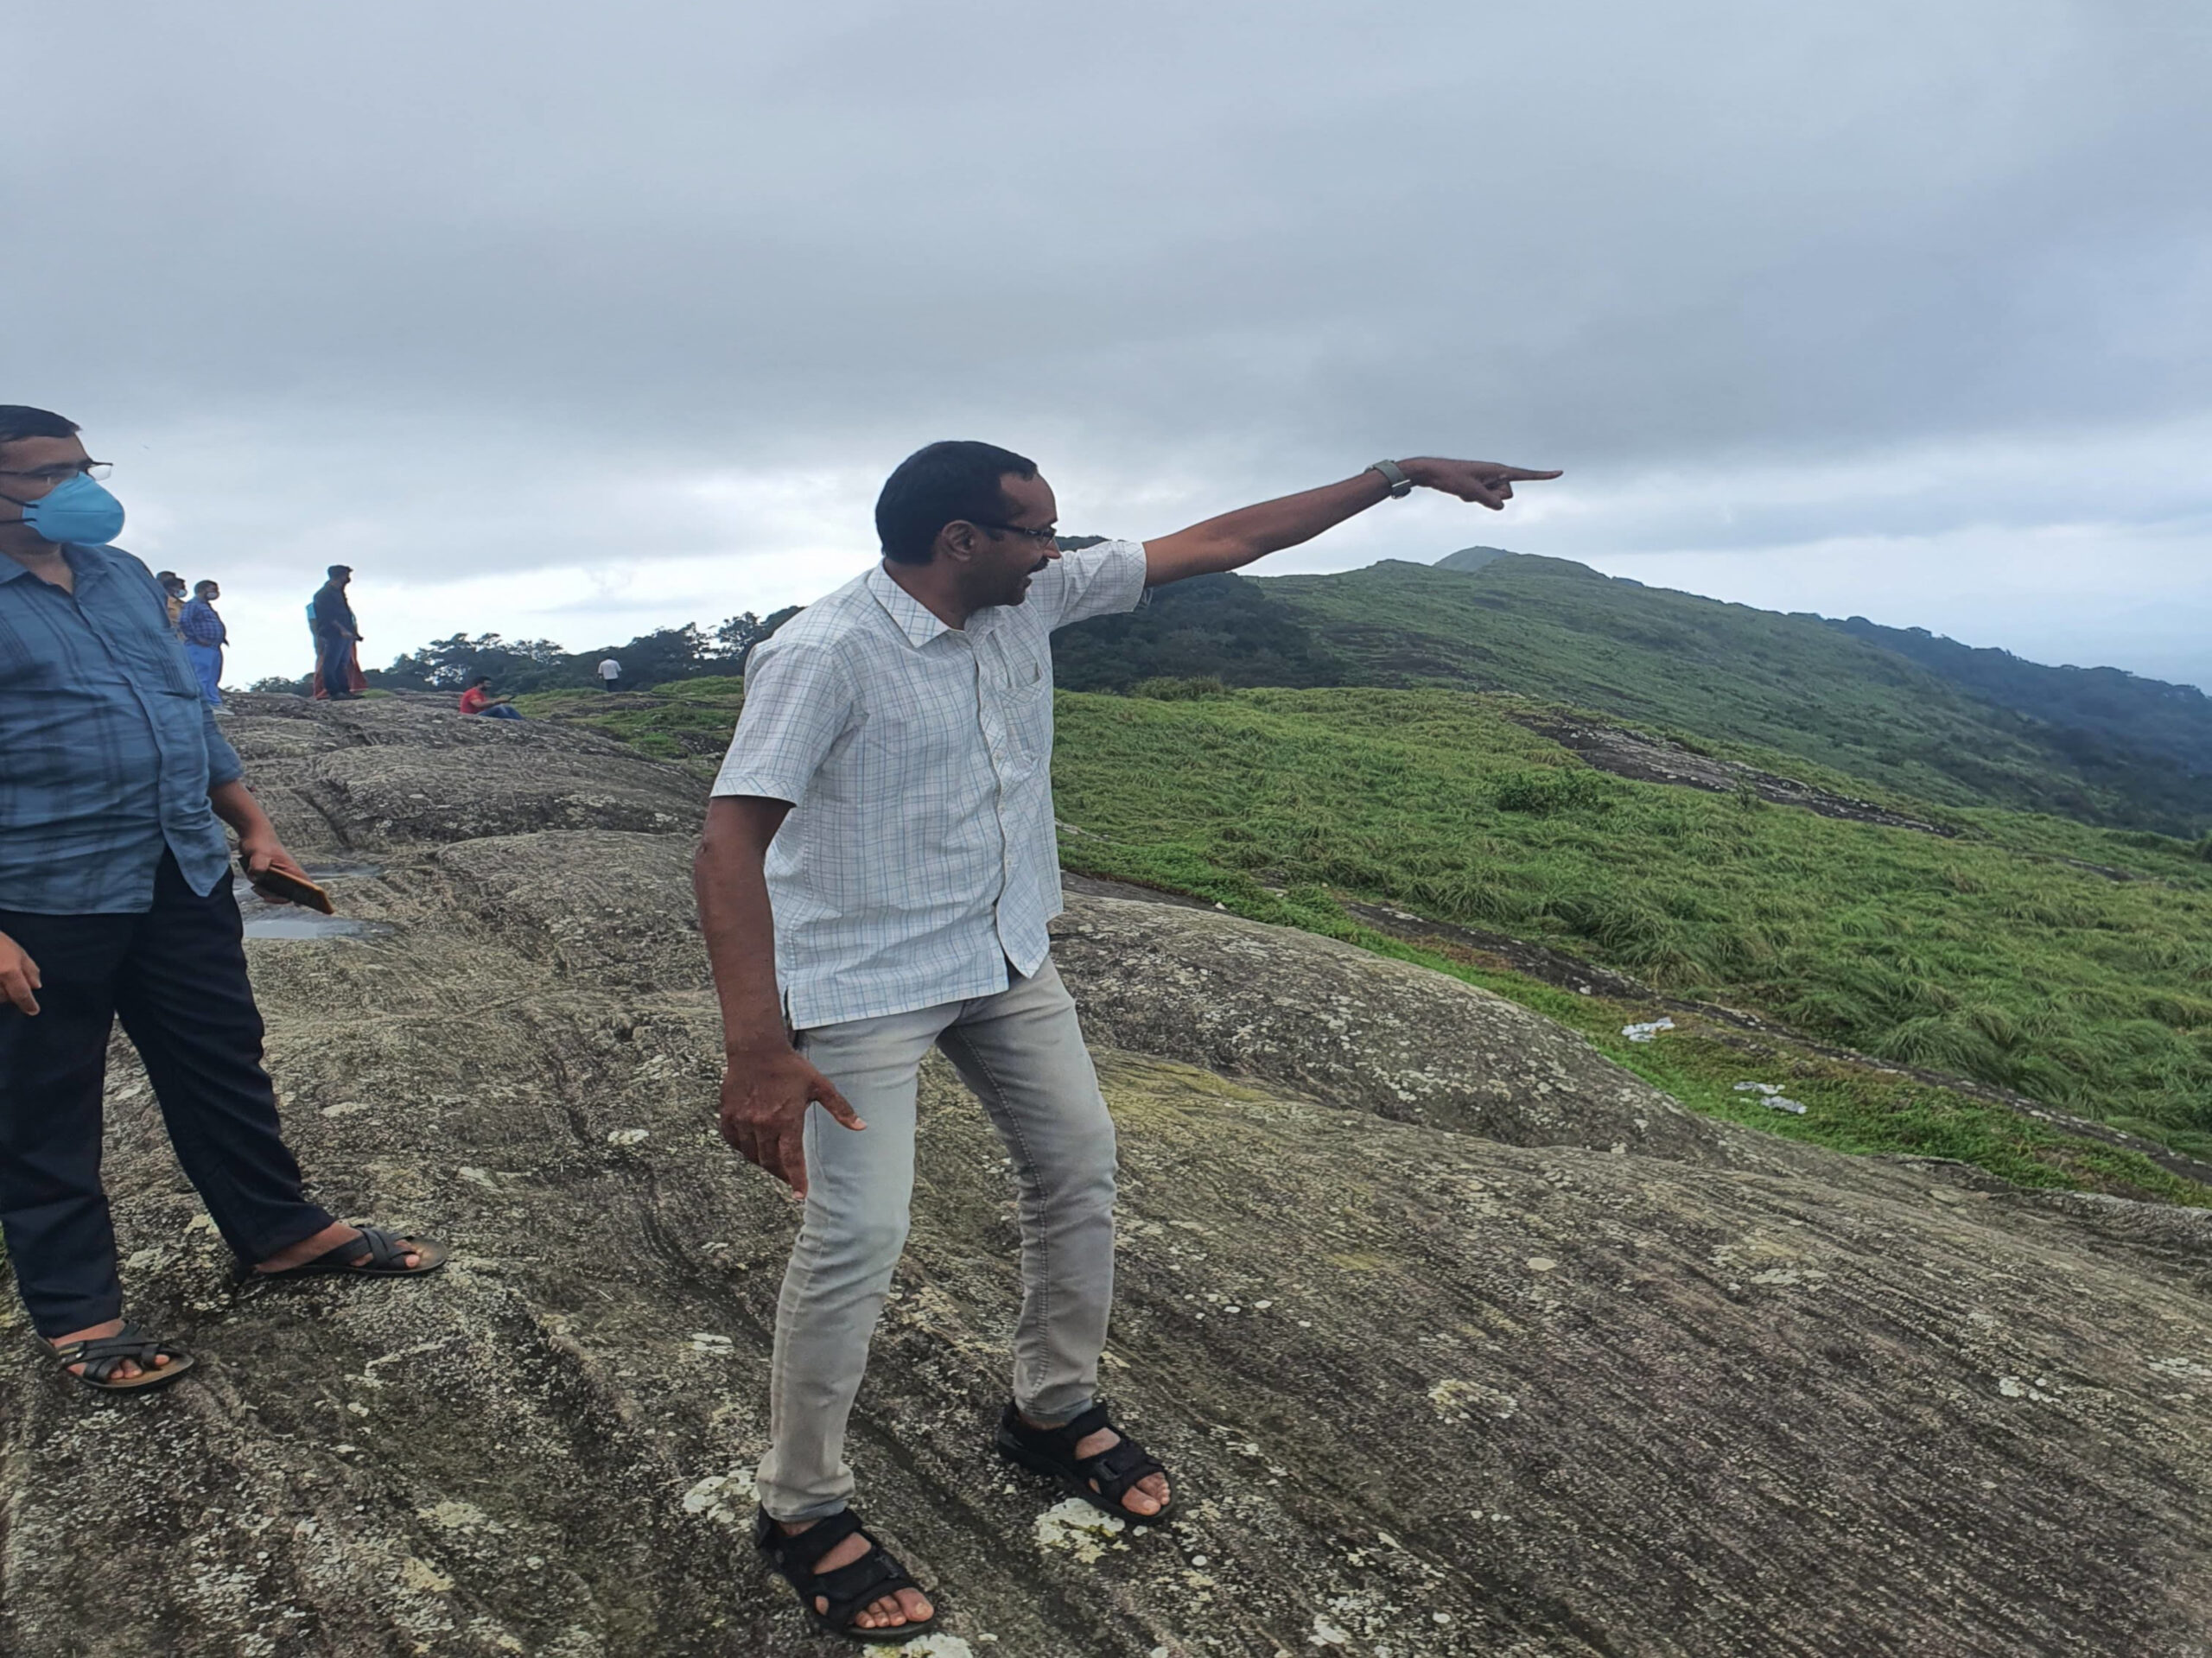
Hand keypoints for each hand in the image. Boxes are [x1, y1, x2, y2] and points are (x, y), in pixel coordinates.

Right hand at [0, 930, 40, 1015]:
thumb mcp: (17, 951)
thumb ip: (29, 969)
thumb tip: (36, 986)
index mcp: (8, 971)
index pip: (22, 994)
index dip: (28, 1004)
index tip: (33, 1010)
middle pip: (7, 998)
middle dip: (11, 992)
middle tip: (7, 977)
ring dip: (0, 992)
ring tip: (0, 973)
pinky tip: (1, 978)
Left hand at [238, 835, 310, 901]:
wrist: (252, 834)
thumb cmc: (260, 842)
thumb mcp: (259, 853)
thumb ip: (258, 865)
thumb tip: (256, 879)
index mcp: (291, 868)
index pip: (305, 884)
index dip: (307, 896)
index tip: (300, 904)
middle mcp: (287, 873)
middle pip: (290, 893)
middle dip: (278, 898)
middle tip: (266, 897)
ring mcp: (278, 875)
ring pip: (277, 892)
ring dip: (267, 893)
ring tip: (256, 888)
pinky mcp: (269, 876)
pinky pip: (268, 888)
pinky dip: (261, 889)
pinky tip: (254, 884)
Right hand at [717, 1043, 865, 1196]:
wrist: (756, 1049)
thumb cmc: (790, 1067)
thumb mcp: (820, 1086)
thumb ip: (841, 1109)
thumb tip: (861, 1127)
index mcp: (786, 1119)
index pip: (791, 1159)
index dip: (796, 1180)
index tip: (800, 1195)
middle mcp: (762, 1123)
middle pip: (771, 1162)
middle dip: (782, 1174)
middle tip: (790, 1177)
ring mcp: (743, 1120)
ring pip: (752, 1155)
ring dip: (764, 1163)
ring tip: (774, 1162)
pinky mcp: (728, 1116)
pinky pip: (734, 1142)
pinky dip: (744, 1149)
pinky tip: (754, 1147)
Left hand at [1404, 458, 1562, 510]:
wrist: (1431, 472)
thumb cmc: (1451, 477)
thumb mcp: (1471, 491)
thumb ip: (1489, 500)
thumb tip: (1501, 505)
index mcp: (1498, 469)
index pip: (1525, 474)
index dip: (1543, 475)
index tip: (1560, 473)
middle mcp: (1496, 474)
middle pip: (1507, 495)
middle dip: (1493, 496)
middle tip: (1473, 487)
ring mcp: (1488, 481)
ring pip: (1496, 500)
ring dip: (1482, 498)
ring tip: (1466, 488)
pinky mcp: (1480, 487)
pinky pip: (1484, 500)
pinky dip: (1473, 499)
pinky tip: (1461, 491)